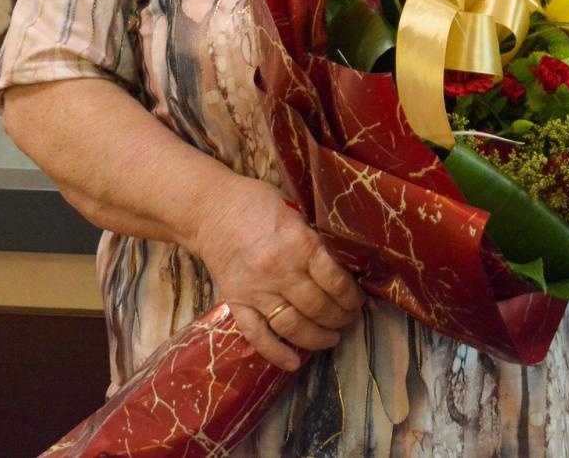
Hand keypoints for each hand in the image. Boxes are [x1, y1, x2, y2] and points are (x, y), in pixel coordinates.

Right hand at [192, 175, 363, 370]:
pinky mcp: (236, 302)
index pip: (335, 281)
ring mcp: (255, 290)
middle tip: (349, 320)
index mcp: (299, 243)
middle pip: (318, 307)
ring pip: (293, 326)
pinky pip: (257, 335)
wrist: (209, 211)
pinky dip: (277, 353)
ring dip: (318, 338)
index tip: (358, 301)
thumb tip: (346, 265)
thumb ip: (316, 240)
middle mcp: (279, 270)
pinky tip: (294, 363)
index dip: (352, 297)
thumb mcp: (296, 212)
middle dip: (340, 318)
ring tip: (331, 338)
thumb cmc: (257, 204)